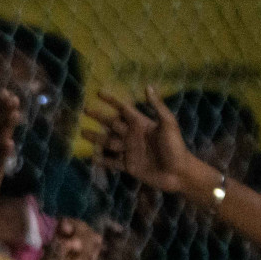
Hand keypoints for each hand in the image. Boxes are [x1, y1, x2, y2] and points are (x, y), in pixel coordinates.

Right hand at [83, 86, 215, 198]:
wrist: (178, 172)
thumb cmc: (175, 147)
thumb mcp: (168, 124)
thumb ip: (157, 106)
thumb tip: (148, 86)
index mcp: (141, 124)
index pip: (123, 109)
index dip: (111, 100)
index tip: (98, 92)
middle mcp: (133, 135)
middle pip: (111, 123)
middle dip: (99, 116)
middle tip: (85, 110)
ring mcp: (129, 151)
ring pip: (108, 141)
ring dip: (96, 137)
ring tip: (82, 133)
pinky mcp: (129, 165)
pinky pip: (112, 162)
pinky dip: (102, 160)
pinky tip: (92, 158)